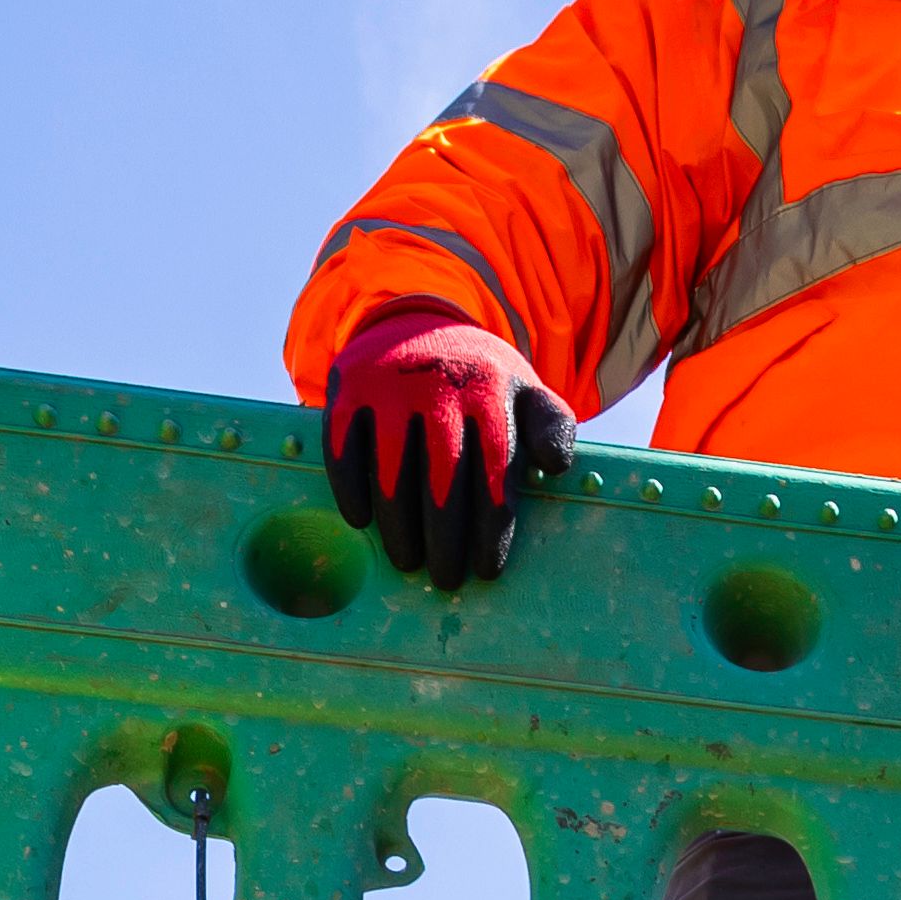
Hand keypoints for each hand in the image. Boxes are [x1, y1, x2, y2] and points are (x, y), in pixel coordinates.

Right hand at [321, 303, 575, 584]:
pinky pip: (344, 447)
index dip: (491, 528)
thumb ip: (551, 427)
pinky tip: (363, 520)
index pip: (494, 471)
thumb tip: (556, 465)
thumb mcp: (524, 393)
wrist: (421, 321)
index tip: (487, 569)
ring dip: (399, 525)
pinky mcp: (348, 386)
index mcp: (488, 390)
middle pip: (443, 479)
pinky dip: (351, 488)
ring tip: (407, 560)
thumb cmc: (480, 380)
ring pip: (392, 470)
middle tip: (445, 578)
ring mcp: (390, 384)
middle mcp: (438, 384)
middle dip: (445, 538)